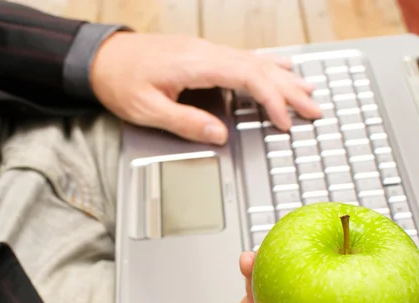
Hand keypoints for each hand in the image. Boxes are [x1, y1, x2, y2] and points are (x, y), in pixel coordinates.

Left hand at [90, 33, 321, 144]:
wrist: (103, 58)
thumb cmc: (121, 81)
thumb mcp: (147, 109)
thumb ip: (185, 122)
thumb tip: (219, 134)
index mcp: (196, 64)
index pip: (248, 78)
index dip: (272, 100)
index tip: (286, 122)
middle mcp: (206, 53)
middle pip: (259, 67)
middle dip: (290, 90)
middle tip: (315, 109)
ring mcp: (205, 51)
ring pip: (254, 60)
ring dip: (283, 77)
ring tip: (308, 91)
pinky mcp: (201, 54)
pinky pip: (242, 58)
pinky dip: (265, 67)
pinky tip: (277, 69)